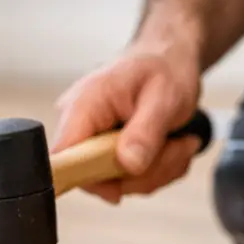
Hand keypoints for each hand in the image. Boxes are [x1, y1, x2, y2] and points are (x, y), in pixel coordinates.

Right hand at [53, 42, 202, 203]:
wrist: (168, 60)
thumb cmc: (163, 69)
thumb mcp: (164, 98)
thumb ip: (145, 132)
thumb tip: (128, 165)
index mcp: (83, 105)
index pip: (64, 159)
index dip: (93, 177)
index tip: (130, 174)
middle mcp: (79, 125)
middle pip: (97, 178)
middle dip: (145, 173)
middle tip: (177, 148)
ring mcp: (91, 141)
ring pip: (117, 184)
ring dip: (157, 171)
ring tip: (178, 143)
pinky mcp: (104, 153)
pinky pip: (126, 180)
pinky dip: (156, 171)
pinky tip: (169, 147)